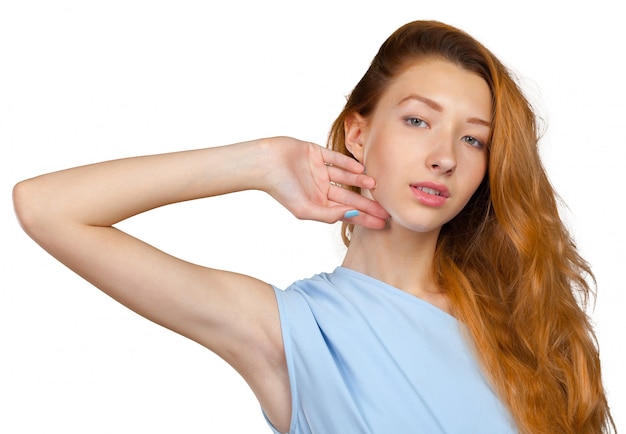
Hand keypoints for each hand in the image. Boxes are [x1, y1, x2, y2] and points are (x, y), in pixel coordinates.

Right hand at [262, 137, 389, 228]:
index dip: (365, 219)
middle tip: (388, 209)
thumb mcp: (305, 209)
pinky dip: (348, 163)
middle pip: (350, 197)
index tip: (382, 224)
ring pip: (345, 178)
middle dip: (368, 204)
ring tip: (375, 185)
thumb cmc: (281, 189)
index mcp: (317, 203)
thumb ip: (329, 214)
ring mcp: (319, 170)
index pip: (346, 213)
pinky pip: (336, 159)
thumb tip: (353, 215)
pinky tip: (360, 169)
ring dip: (360, 182)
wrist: (265, 163)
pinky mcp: (316, 153)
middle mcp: (320, 188)